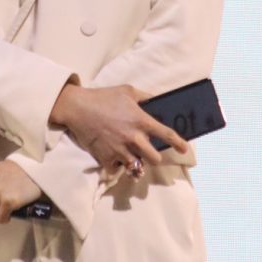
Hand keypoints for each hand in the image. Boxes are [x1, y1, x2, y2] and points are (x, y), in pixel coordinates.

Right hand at [48, 83, 187, 176]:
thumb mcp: (128, 91)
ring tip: (135, 161)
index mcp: (140, 120)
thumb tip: (158, 100)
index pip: (166, 134)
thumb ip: (146, 97)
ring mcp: (119, 150)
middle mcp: (133, 138)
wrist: (78, 107)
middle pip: (154, 158)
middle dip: (155, 157)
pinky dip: (118, 168)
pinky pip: (117, 170)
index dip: (178, 143)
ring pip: (137, 167)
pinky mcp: (106, 158)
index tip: (184, 148)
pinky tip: (116, 161)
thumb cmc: (103, 97)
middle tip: (151, 153)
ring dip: (137, 164)